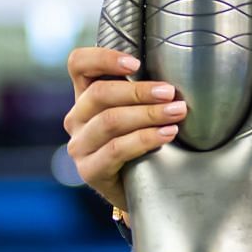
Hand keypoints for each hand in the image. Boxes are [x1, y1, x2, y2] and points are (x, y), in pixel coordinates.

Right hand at [63, 46, 184, 211]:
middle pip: (99, 93)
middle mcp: (75, 118)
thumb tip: (172, 72)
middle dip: (139, 91)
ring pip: (110, 120)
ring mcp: (79, 146)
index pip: (78, 64)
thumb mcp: (136, 111)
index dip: (103, 58)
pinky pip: (116, 149)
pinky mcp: (89, 171)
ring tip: (176, 112)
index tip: (135, 64)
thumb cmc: (141, 143)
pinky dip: (145, 139)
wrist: (140, 193)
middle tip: (170, 93)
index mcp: (83, 96)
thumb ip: (141, 91)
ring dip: (148, 114)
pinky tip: (166, 134)